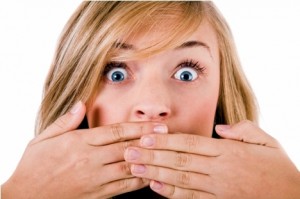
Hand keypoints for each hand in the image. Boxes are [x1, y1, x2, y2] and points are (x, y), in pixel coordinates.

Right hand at [2, 101, 167, 198]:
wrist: (24, 198)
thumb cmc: (33, 166)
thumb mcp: (43, 139)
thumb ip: (65, 121)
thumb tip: (81, 103)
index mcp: (79, 142)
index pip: (115, 132)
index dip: (138, 127)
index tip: (154, 124)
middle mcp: (90, 159)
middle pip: (127, 147)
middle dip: (149, 140)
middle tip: (168, 135)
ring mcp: (94, 179)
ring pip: (128, 167)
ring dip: (149, 159)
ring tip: (166, 153)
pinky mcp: (97, 195)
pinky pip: (123, 186)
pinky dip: (139, 180)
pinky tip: (151, 174)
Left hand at [124, 120, 299, 198]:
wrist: (294, 198)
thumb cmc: (279, 168)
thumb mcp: (266, 141)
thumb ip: (243, 130)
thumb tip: (220, 128)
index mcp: (228, 152)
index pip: (190, 143)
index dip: (165, 140)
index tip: (145, 136)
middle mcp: (219, 169)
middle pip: (179, 160)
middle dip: (152, 155)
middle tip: (129, 151)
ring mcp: (217, 188)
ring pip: (180, 179)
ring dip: (155, 172)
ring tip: (134, 167)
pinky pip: (191, 197)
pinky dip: (171, 193)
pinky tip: (154, 187)